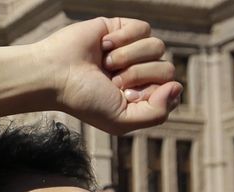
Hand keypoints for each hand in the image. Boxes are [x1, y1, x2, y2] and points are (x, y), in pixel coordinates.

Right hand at [34, 17, 181, 133]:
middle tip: (111, 80)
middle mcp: (139, 73)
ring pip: (157, 46)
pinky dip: (123, 39)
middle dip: (137, 75)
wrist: (55, 74)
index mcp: (140, 96)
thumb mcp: (121, 120)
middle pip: (167, 67)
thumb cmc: (84, 100)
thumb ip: (157, 114)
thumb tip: (178, 86)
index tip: (123, 96)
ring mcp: (131, 50)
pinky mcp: (122, 28)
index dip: (150, 93)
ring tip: (105, 64)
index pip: (170, 89)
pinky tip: (103, 46)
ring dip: (128, 57)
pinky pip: (144, 28)